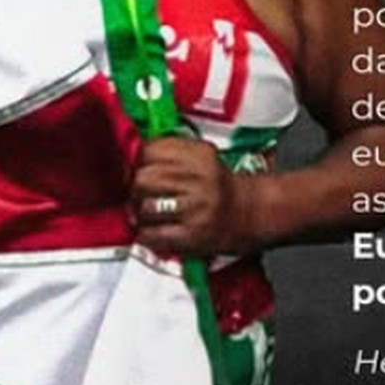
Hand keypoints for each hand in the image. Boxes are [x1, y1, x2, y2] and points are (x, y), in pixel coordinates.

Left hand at [131, 136, 251, 258]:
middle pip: (144, 178)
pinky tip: (152, 231)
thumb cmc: (219, 186)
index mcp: (199, 154)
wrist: (249, 213)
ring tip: (146, 213)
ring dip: (139, 213)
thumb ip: (172, 151)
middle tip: (138, 193)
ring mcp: (196, 207)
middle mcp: (199, 178)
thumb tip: (135, 155)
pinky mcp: (193, 235)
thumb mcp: (202, 156)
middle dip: (135, 188)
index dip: (138, 160)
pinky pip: (154, 234)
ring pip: (146, 207)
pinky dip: (146, 234)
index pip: (151, 149)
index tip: (137, 167)